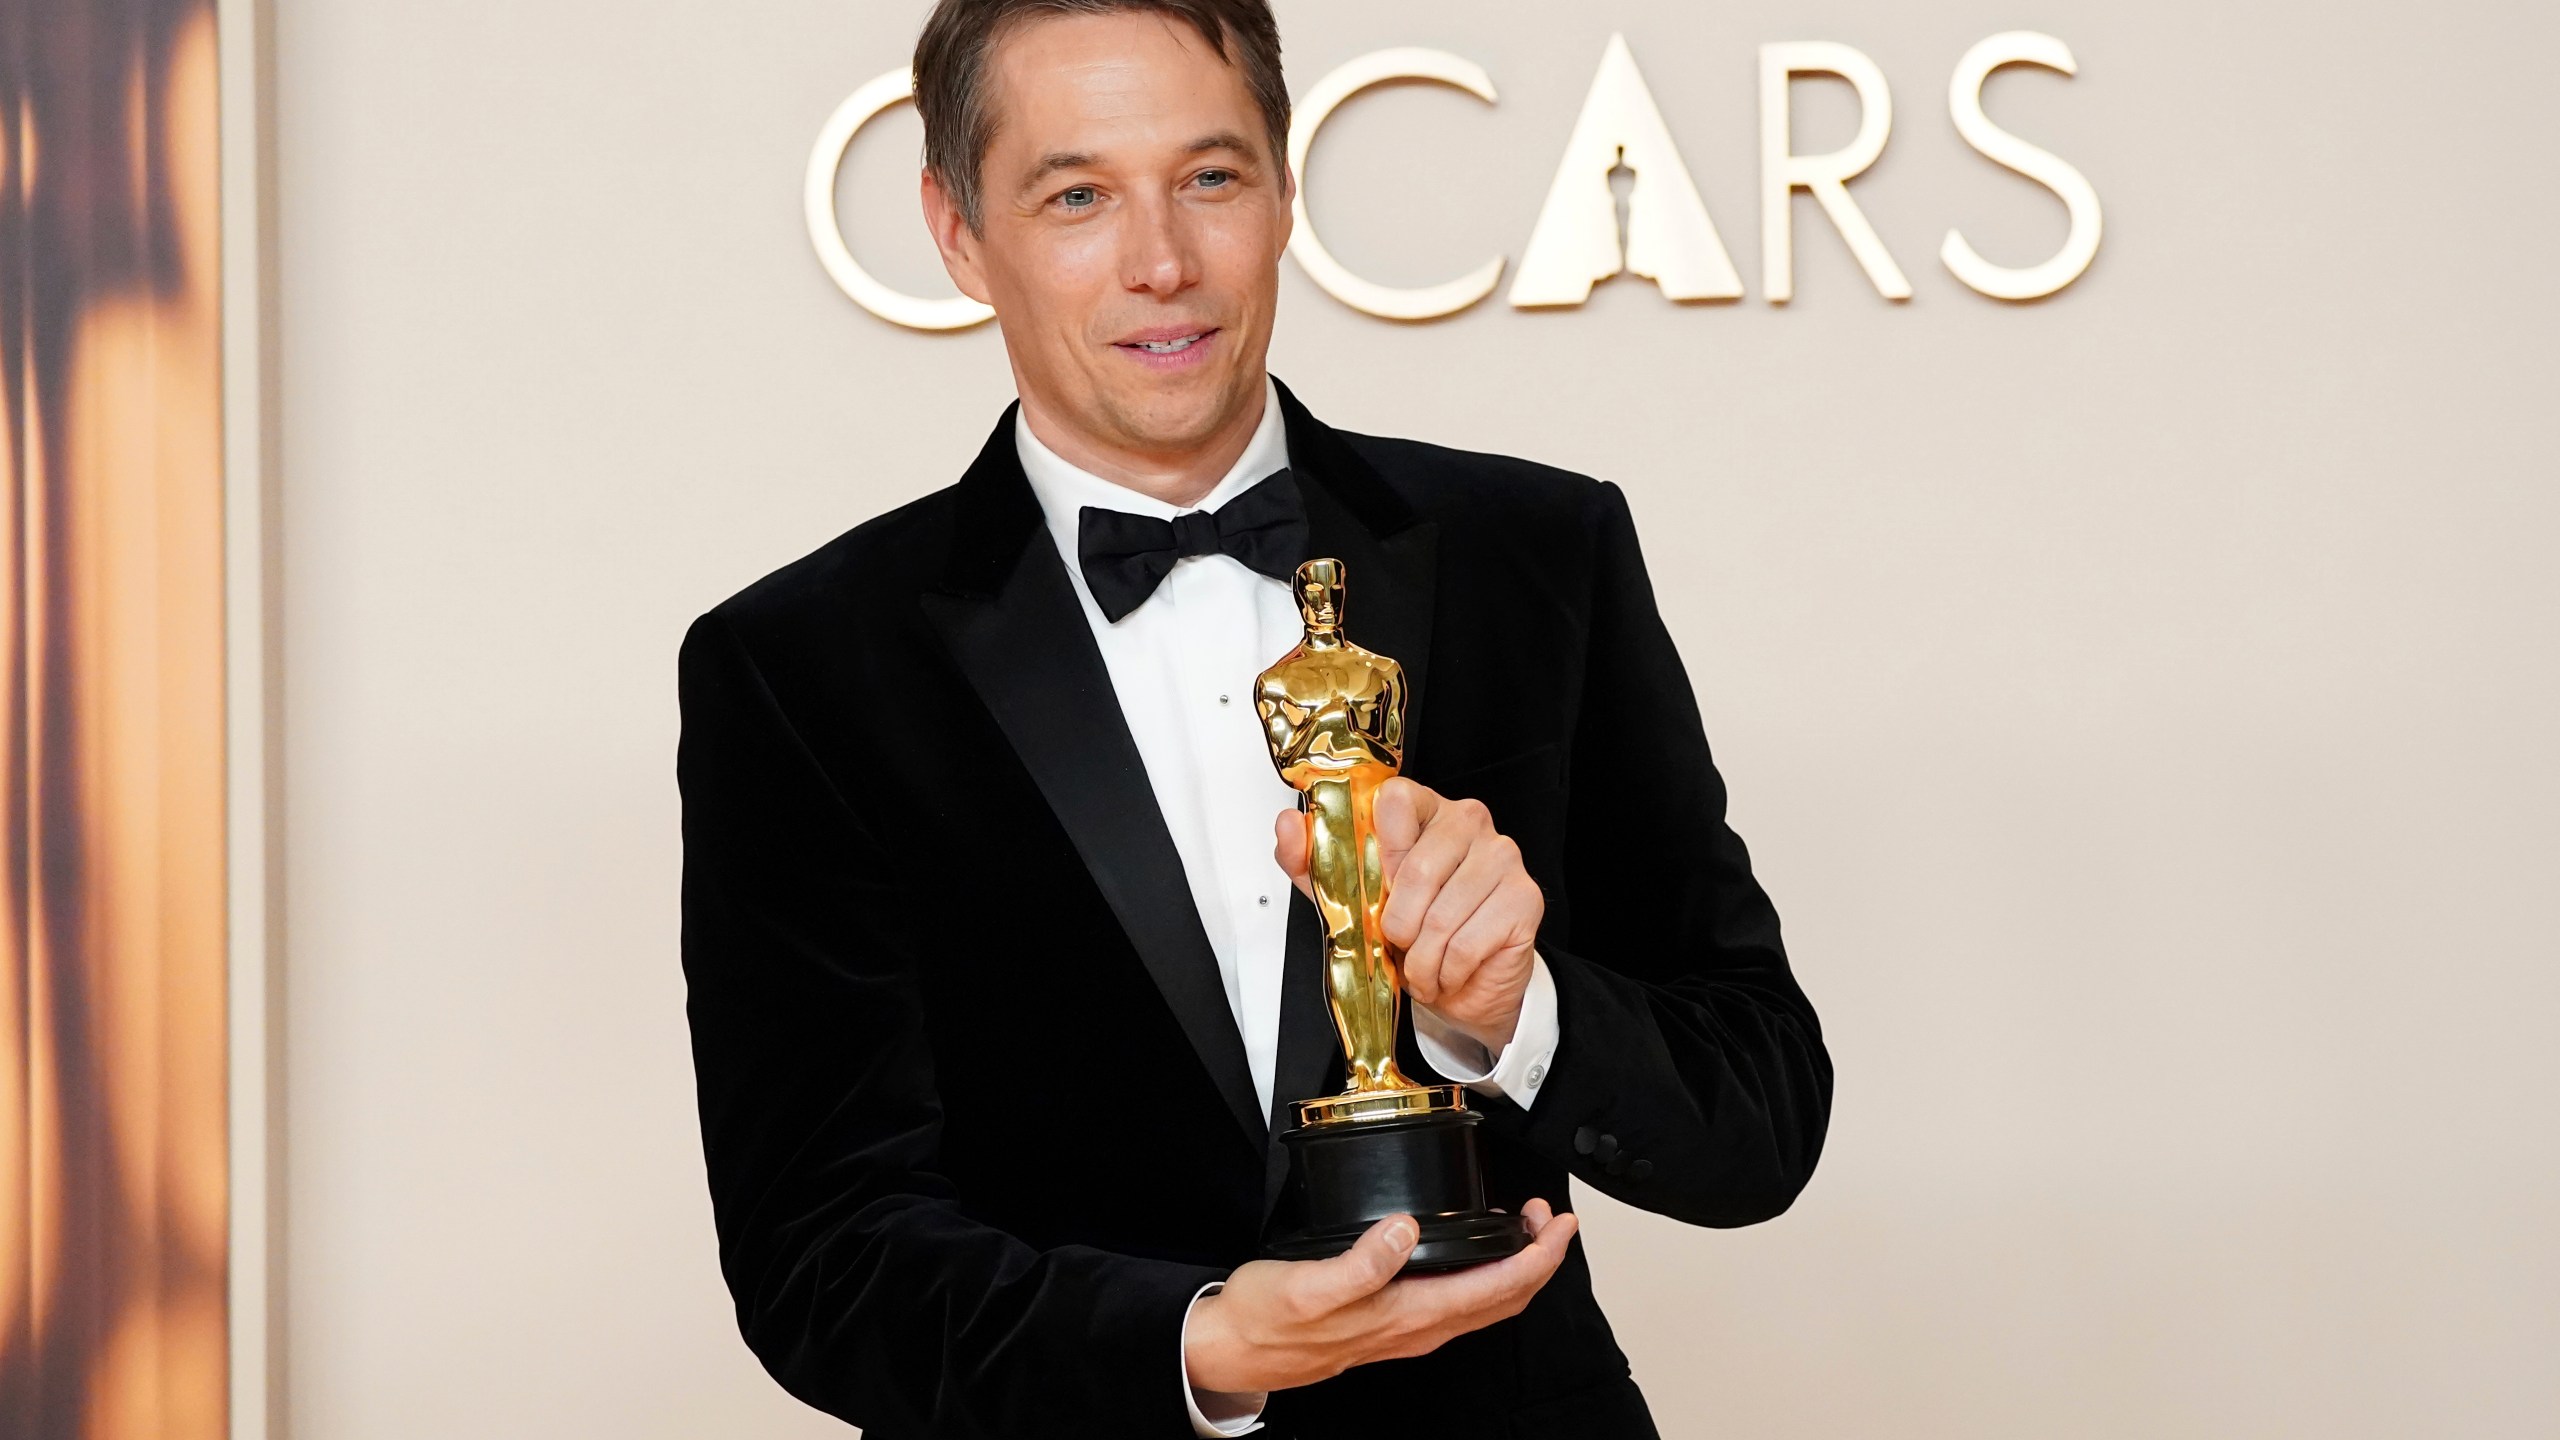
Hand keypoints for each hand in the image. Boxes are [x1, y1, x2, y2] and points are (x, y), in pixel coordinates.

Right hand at [1183, 1200, 1578, 1394]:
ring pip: (1484, 1306)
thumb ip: (1359, 1264)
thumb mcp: (1305, 1286)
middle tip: (1547, 1217)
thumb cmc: (1265, 1319)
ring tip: (1522, 1228)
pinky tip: (1473, 1252)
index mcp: (1406, 1316)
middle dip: (1537, 1260)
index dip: (1536, 1258)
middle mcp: (1416, 1330)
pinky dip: (1484, 1277)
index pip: (1495, 1290)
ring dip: (1514, 1269)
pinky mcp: (1391, 1324)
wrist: (1232, 1351)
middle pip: (1503, 1302)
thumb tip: (1404, 1231)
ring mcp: (1406, 1331)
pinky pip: (1458, 1305)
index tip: (1554, 1224)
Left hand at [1274, 777, 1543, 1050]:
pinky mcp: (1525, 898)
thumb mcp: (1351, 896)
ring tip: (1423, 963)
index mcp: (1426, 810)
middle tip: (1399, 940)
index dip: (1379, 849)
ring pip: (1440, 915)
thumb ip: (1316, 860)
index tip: (1376, 883)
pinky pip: (1466, 944)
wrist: (1465, 985)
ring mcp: (1502, 857)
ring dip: (1421, 958)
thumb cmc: (1414, 931)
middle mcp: (1469, 822)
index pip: (1396, 799)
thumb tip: (1288, 825)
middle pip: (1416, 868)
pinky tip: (1449, 971)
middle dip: (1397, 923)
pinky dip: (1446, 972)